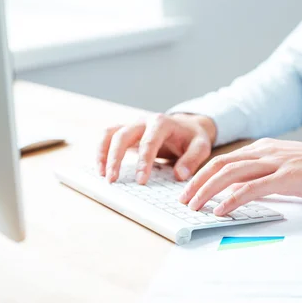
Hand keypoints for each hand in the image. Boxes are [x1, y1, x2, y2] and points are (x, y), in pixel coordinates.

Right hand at [98, 113, 216, 183]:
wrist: (187, 126)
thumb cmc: (192, 137)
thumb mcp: (201, 146)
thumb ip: (192, 159)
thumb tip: (180, 174)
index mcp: (162, 123)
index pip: (149, 142)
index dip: (143, 161)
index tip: (140, 180)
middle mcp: (144, 121)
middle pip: (123, 135)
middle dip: (115, 158)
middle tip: (112, 179)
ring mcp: (133, 125)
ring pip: (110, 133)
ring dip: (102, 152)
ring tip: (101, 174)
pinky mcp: (126, 131)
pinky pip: (107, 137)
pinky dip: (101, 150)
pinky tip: (100, 168)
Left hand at [179, 138, 301, 215]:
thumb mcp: (288, 167)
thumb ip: (266, 175)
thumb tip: (244, 190)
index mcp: (264, 148)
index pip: (225, 160)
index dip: (203, 175)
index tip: (190, 190)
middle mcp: (265, 151)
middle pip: (220, 164)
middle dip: (197, 183)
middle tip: (184, 200)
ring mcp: (276, 162)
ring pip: (230, 173)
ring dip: (207, 191)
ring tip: (194, 207)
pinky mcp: (287, 177)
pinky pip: (252, 188)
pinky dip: (232, 199)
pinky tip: (221, 210)